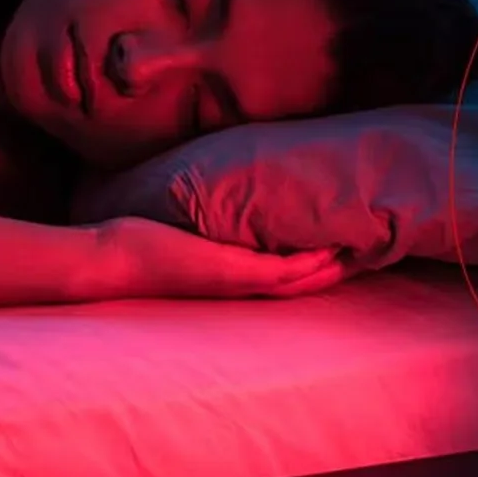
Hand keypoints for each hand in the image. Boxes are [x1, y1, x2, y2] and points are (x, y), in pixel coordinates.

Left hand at [85, 218, 351, 301]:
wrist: (109, 262)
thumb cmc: (136, 246)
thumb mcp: (176, 231)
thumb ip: (198, 221)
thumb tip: (202, 191)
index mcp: (228, 276)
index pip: (282, 274)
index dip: (314, 263)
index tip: (340, 246)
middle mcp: (237, 285)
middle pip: (300, 282)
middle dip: (334, 267)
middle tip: (369, 248)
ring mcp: (234, 280)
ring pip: (297, 280)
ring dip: (330, 266)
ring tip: (363, 248)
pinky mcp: (228, 272)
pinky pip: (278, 271)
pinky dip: (307, 264)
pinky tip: (331, 250)